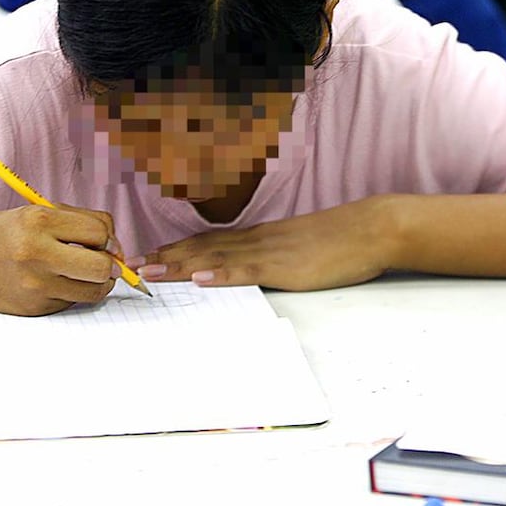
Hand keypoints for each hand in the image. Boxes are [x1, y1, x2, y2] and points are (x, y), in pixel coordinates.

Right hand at [0, 204, 120, 315]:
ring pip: (94, 290)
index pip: (100, 232)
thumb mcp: (41, 212)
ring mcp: (34, 285)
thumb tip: (119, 251)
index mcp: (39, 221)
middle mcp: (35, 254)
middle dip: (110, 265)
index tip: (101, 240)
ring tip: (81, 271)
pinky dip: (74, 292)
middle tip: (101, 261)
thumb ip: (84, 223)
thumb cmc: (8, 233)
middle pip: (102, 267)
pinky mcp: (35, 308)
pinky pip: (74, 301)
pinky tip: (55, 281)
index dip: (107, 237)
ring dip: (97, 282)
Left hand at [130, 197, 399, 290]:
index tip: (152, 253)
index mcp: (263, 236)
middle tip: (134, 265)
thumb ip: (280, 253)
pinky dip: (219, 273)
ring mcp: (270, 252)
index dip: (180, 247)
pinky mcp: (285, 266)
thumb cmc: (345, 239)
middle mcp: (259, 240)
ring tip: (150, 271)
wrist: (372, 228)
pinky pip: (246, 271)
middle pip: (204, 246)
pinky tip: (198, 278)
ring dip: (180, 264)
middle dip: (167, 256)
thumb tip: (264, 264)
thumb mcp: (305, 245)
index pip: (212, 240)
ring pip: (216, 257)